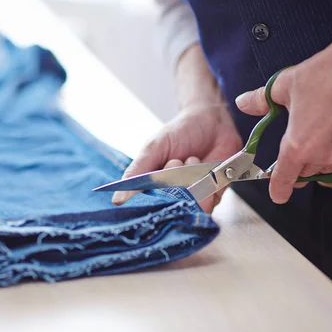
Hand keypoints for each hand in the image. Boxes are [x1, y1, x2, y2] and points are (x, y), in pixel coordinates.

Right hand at [112, 101, 242, 212]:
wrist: (214, 120)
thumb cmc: (180, 131)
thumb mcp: (153, 148)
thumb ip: (136, 173)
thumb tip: (117, 200)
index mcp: (150, 187)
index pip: (143, 209)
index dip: (148, 205)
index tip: (155, 188)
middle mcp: (170, 196)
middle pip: (168, 211)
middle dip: (173, 185)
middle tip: (175, 161)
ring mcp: (191, 199)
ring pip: (188, 209)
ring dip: (192, 184)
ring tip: (191, 160)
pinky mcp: (212, 198)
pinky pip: (208, 207)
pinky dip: (208, 189)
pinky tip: (206, 171)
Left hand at [234, 56, 331, 203]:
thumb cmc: (326, 76)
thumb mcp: (283, 87)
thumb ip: (261, 101)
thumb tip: (243, 102)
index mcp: (298, 146)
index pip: (284, 179)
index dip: (278, 190)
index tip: (276, 195)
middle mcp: (320, 156)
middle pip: (302, 176)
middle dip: (293, 170)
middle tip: (290, 153)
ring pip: (321, 172)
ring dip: (313, 164)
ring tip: (310, 140)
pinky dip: (331, 159)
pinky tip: (328, 142)